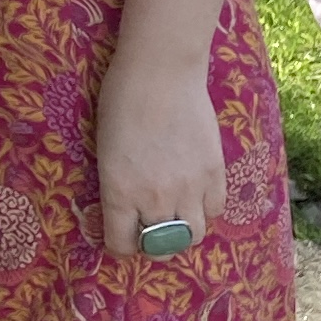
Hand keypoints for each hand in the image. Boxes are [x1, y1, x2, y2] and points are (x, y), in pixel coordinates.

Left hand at [93, 43, 229, 261]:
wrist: (160, 72)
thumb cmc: (120, 101)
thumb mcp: (104, 149)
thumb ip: (116, 184)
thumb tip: (125, 206)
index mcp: (119, 192)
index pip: (122, 243)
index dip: (120, 247)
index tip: (120, 241)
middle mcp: (154, 199)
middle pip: (161, 247)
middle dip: (153, 245)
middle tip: (150, 232)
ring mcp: (189, 189)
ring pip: (193, 235)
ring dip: (182, 232)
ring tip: (176, 217)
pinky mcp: (215, 174)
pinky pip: (215, 210)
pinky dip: (205, 209)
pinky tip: (196, 195)